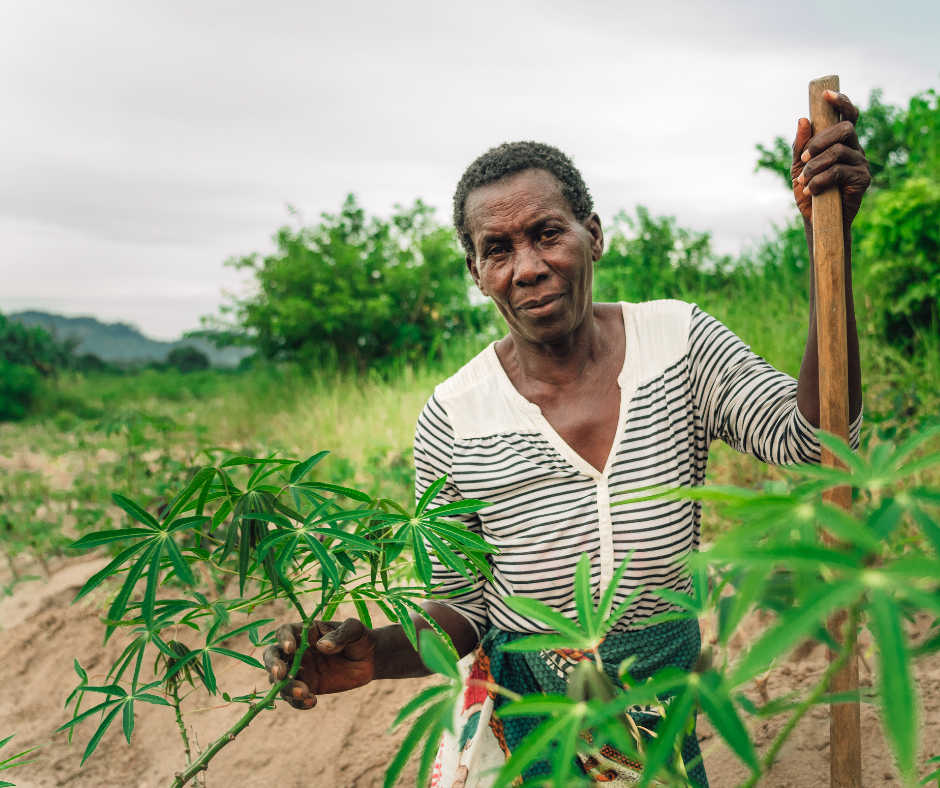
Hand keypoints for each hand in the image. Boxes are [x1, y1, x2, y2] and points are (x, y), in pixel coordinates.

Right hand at [263, 618, 376, 710]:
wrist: (371, 660)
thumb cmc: (360, 639)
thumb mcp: (355, 630)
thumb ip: (341, 635)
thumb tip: (323, 646)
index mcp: (306, 631)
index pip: (285, 631)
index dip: (283, 639)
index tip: (291, 648)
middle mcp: (298, 650)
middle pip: (273, 655)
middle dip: (272, 664)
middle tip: (280, 674)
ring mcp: (301, 670)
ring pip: (280, 680)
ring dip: (286, 688)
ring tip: (304, 693)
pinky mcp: (308, 687)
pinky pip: (294, 697)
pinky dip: (298, 702)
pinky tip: (312, 702)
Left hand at [790, 90, 871, 226]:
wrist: (815, 219)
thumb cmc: (808, 190)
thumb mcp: (798, 166)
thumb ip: (800, 145)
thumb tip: (803, 119)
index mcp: (840, 141)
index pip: (847, 115)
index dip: (840, 102)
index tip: (826, 94)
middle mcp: (854, 148)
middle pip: (844, 128)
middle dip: (819, 141)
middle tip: (803, 158)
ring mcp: (860, 162)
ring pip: (839, 151)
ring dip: (815, 165)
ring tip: (802, 180)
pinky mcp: (863, 179)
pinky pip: (840, 170)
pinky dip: (820, 179)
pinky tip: (810, 190)